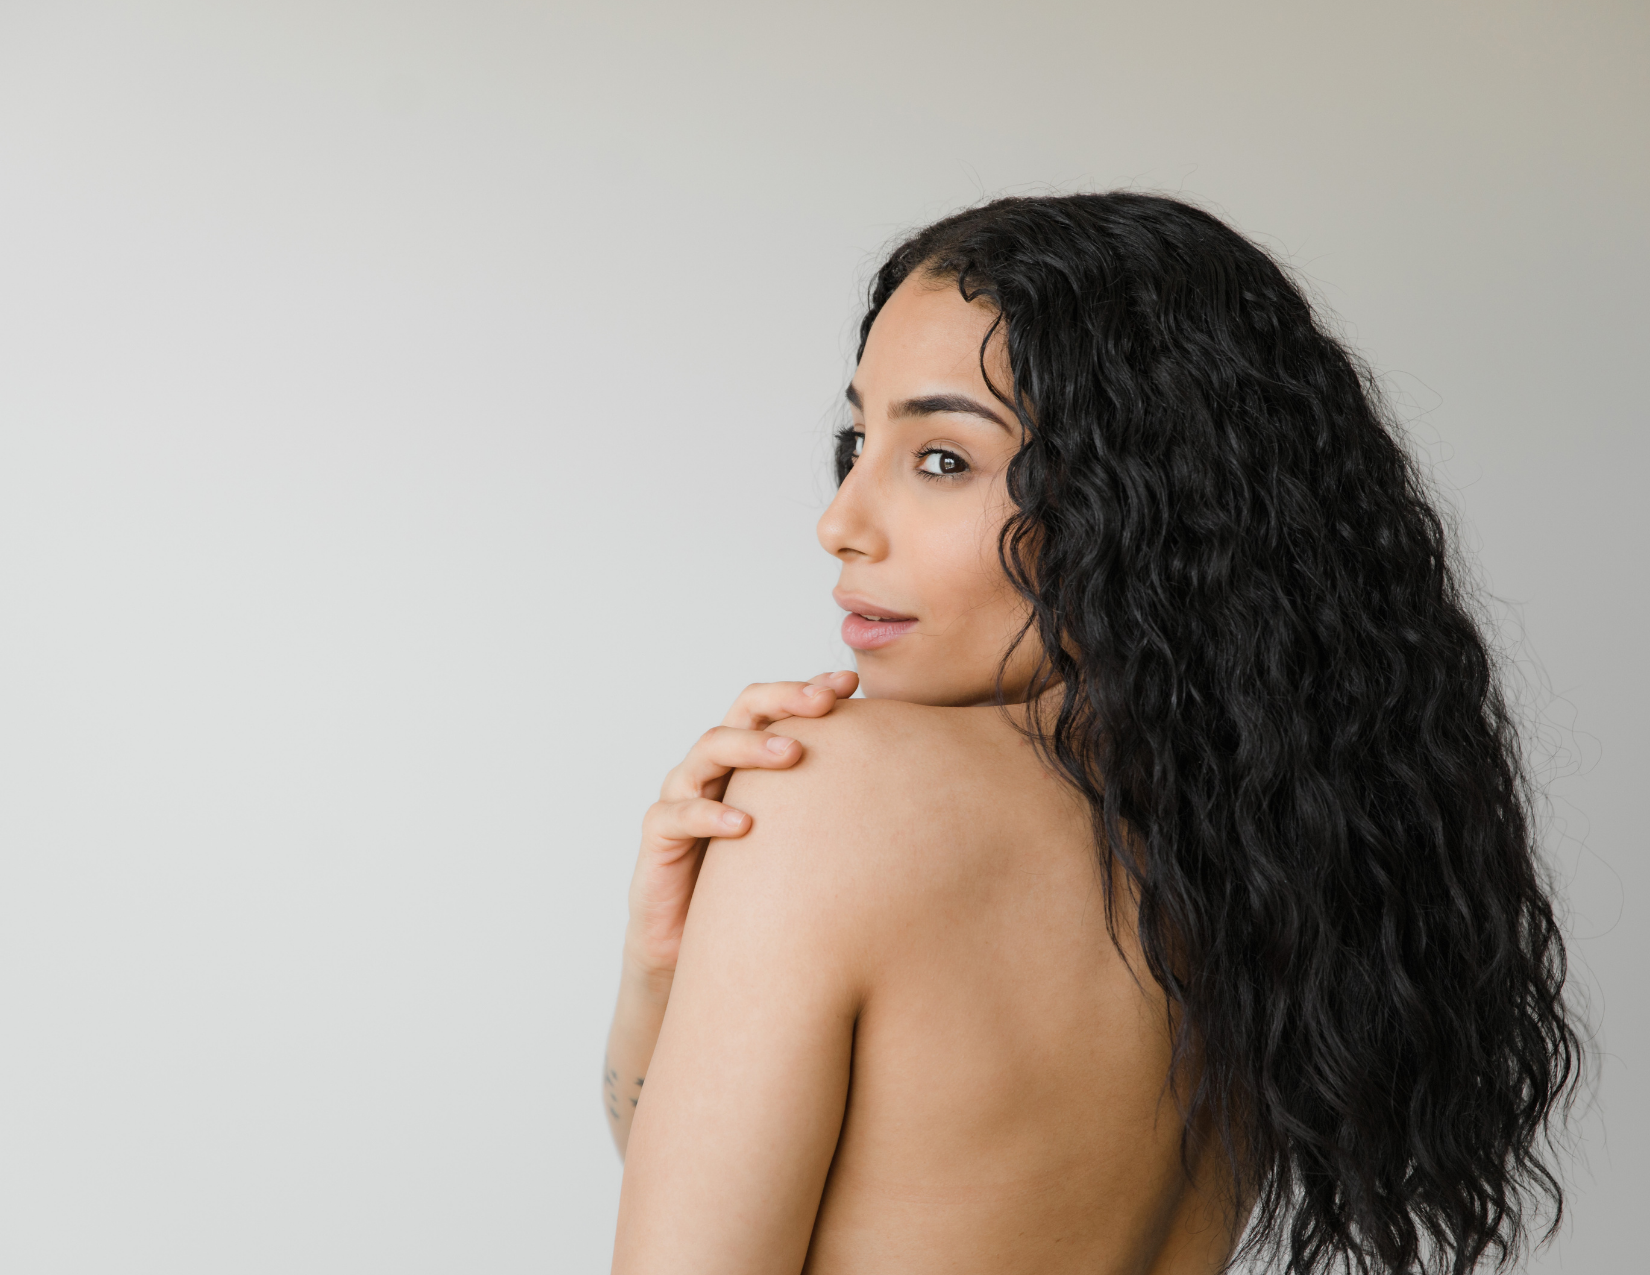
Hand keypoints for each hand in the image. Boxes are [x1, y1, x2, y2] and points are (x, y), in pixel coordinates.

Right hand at [624, 671, 858, 983]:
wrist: (704, 949)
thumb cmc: (762, 886)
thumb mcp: (803, 839)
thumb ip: (834, 806)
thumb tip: (910, 787)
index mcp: (750, 760)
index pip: (778, 707)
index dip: (809, 688)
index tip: (850, 683)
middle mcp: (716, 767)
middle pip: (743, 711)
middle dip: (784, 699)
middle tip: (824, 702)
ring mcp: (684, 795)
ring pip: (710, 750)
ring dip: (752, 747)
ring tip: (793, 754)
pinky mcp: (660, 837)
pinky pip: (678, 814)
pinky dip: (710, 815)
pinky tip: (745, 825)